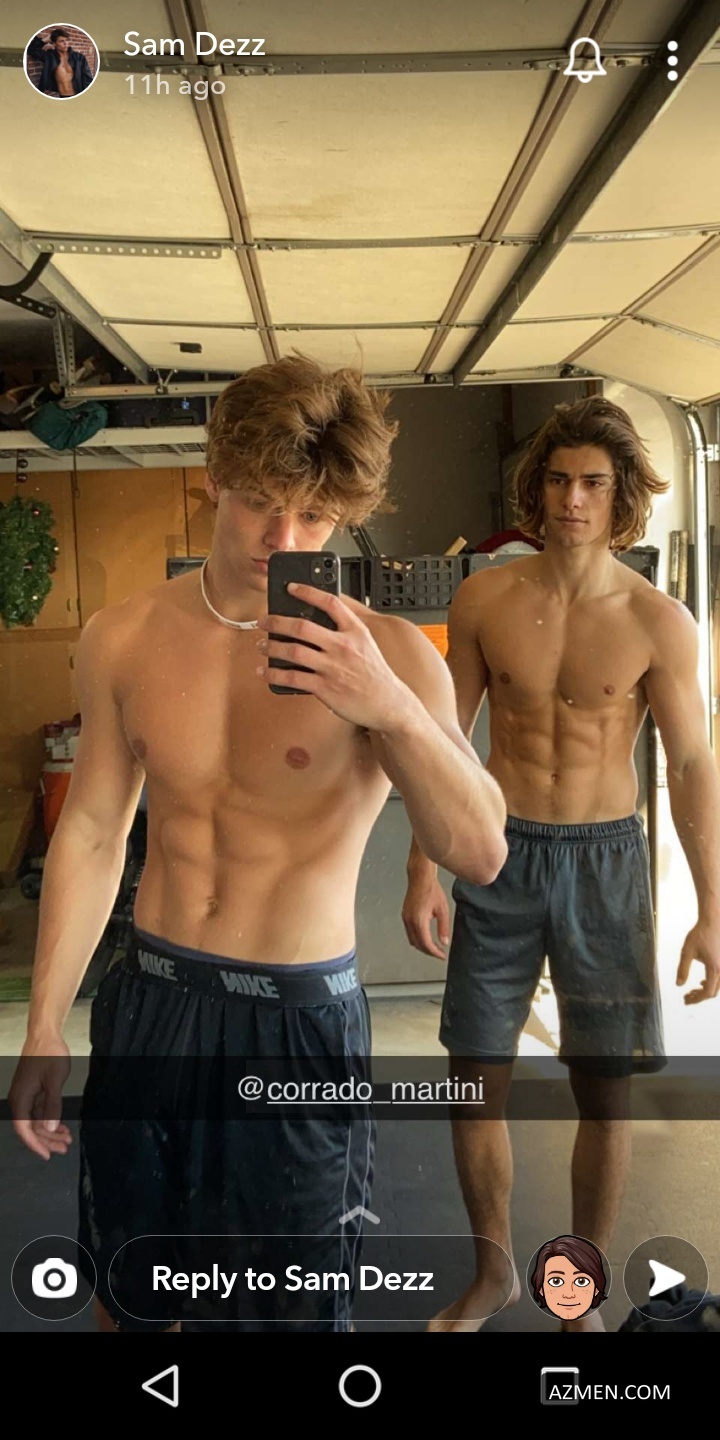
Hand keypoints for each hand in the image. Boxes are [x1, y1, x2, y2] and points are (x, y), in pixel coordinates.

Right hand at [10, 1038, 72, 1159]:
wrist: (45, 1033)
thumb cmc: (49, 1053)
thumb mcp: (54, 1081)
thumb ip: (52, 1106)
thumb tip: (49, 1128)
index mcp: (21, 1098)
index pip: (24, 1129)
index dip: (35, 1144)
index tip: (48, 1155)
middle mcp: (19, 1099)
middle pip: (30, 1128)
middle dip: (47, 1140)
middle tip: (64, 1148)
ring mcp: (25, 1094)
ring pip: (35, 1120)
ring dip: (50, 1131)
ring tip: (66, 1139)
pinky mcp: (31, 1090)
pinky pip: (38, 1111)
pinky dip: (49, 1119)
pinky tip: (61, 1125)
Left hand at [256, 583, 413, 730]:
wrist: (388, 702)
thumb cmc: (374, 673)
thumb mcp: (366, 643)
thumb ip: (345, 630)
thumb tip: (314, 621)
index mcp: (355, 631)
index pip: (330, 603)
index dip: (308, 592)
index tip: (291, 587)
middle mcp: (343, 646)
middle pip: (302, 626)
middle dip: (276, 622)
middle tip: (263, 621)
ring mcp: (333, 667)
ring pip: (293, 651)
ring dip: (271, 647)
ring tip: (261, 645)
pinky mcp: (325, 688)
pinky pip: (292, 678)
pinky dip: (274, 674)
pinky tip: (265, 671)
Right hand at [402, 872, 450, 959]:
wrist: (420, 878)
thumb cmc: (431, 890)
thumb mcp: (442, 910)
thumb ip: (443, 927)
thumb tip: (444, 941)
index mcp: (419, 921)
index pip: (426, 944)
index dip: (435, 952)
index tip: (442, 956)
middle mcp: (409, 921)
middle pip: (418, 944)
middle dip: (429, 951)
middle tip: (439, 953)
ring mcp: (405, 918)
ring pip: (412, 940)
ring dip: (422, 946)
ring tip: (433, 947)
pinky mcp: (405, 915)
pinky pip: (409, 932)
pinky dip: (417, 938)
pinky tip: (425, 937)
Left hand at [676, 922, 719, 1003]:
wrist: (712, 922)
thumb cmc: (700, 935)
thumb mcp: (687, 952)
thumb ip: (682, 969)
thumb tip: (678, 985)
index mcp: (714, 969)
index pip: (707, 992)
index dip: (696, 999)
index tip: (685, 1000)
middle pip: (713, 993)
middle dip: (699, 997)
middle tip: (686, 996)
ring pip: (717, 987)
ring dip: (705, 991)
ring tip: (692, 991)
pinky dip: (711, 984)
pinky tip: (702, 981)